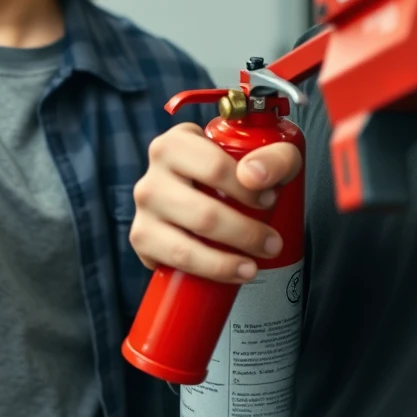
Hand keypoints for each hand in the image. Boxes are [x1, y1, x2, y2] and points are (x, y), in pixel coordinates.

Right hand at [130, 122, 302, 283]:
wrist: (214, 197)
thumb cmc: (240, 173)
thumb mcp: (267, 156)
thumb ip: (275, 158)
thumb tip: (253, 177)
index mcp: (177, 142)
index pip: (213, 168)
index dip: (246, 191)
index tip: (270, 201)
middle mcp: (154, 172)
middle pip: (203, 212)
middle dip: (245, 234)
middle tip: (273, 242)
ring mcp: (144, 207)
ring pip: (185, 245)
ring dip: (225, 262)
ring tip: (254, 265)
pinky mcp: (141, 238)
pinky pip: (175, 263)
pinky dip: (208, 272)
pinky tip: (231, 273)